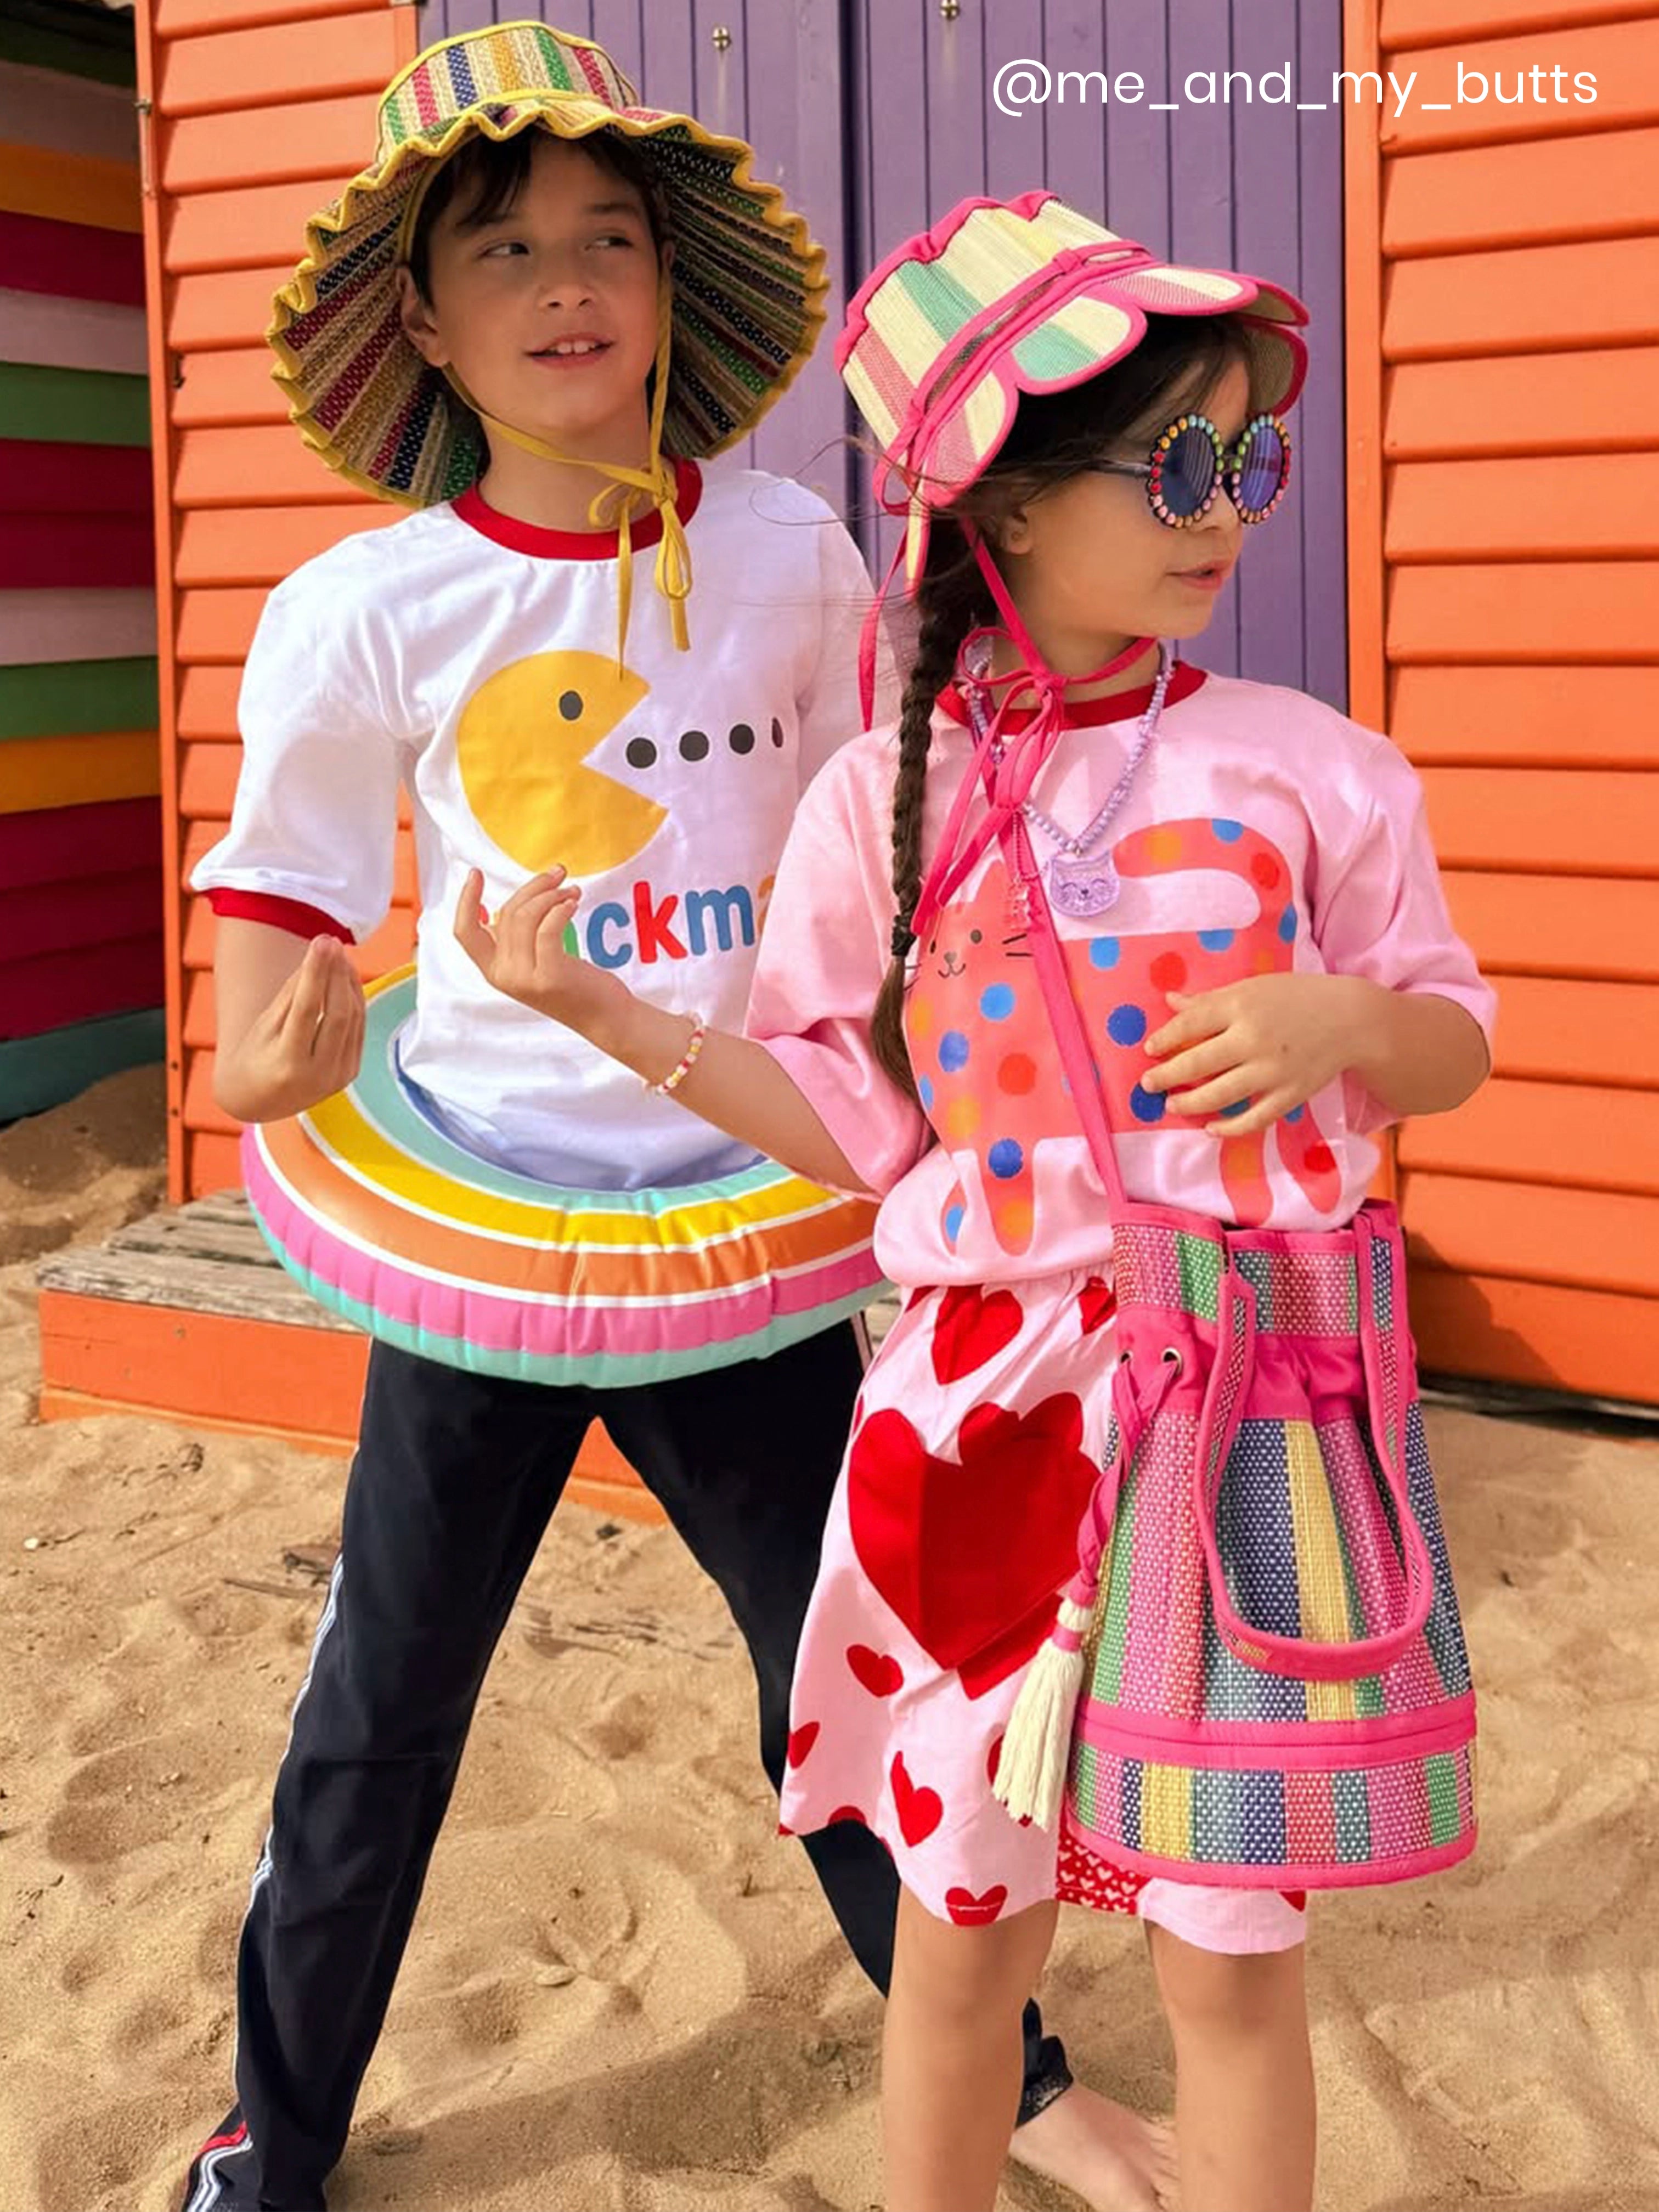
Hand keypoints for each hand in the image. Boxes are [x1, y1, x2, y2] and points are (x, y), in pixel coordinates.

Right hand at [215, 934, 365, 1123]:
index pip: (307, 1010)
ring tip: (339, 954)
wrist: (259, 1100)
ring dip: (349, 983)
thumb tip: (318, 957)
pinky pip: (359, 1029)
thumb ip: (291, 994)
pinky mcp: (351, 1073)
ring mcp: (339, 1076)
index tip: (321, 941)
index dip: (317, 972)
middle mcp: (318, 1074)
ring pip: (354, 1019)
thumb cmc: (255, 1057)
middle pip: (338, 1014)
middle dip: (337, 974)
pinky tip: (346, 978)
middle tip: (332, 942)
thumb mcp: (264, 1026)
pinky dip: (355, 1000)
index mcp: (288, 1063)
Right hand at [452, 866, 627, 1037]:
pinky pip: (547, 928)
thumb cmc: (574, 984)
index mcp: (493, 970)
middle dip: (535, 886)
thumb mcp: (535, 961)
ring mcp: (525, 978)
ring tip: (572, 892)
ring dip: (552, 894)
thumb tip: (521, 899)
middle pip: (507, 913)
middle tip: (560, 874)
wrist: (605, 1018)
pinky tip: (574, 903)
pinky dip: (560, 908)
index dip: (466, 901)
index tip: (475, 873)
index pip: (465, 932)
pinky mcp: (550, 976)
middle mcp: (504, 975)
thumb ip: (518, 938)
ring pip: (526, 916)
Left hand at [1141, 973, 1376, 1136]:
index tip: (1150, 1050)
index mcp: (1241, 1006)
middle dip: (1166, 1076)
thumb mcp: (1253, 988)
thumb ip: (1210, 1000)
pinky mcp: (1289, 1095)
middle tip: (1148, 1085)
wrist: (1351, 1020)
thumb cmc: (1296, 998)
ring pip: (1220, 1095)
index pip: (1191, 1025)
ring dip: (1190, 1103)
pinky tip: (1211, 1128)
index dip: (1165, 1039)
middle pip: (1198, 1063)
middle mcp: (1253, 1039)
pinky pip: (1253, 1119)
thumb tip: (1170, 1002)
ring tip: (1173, 1106)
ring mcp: (1272, 1071)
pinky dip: (1230, 1128)